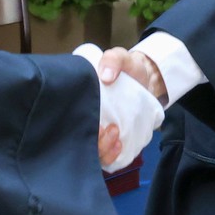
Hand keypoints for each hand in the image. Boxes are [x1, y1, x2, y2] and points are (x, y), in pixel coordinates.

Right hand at [73, 44, 163, 171]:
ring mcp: (100, 133)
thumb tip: (105, 76)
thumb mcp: (120, 57)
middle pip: (79, 142)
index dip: (72, 127)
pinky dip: (112, 155)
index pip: (66, 120)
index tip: (91, 123)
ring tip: (115, 135)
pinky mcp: (113, 142)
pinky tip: (119, 145)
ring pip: (92, 153)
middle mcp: (87, 120)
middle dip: (91, 143)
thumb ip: (113, 59)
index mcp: (82, 102)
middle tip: (105, 129)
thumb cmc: (128, 69)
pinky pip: (107, 157)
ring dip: (102, 149)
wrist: (148, 81)